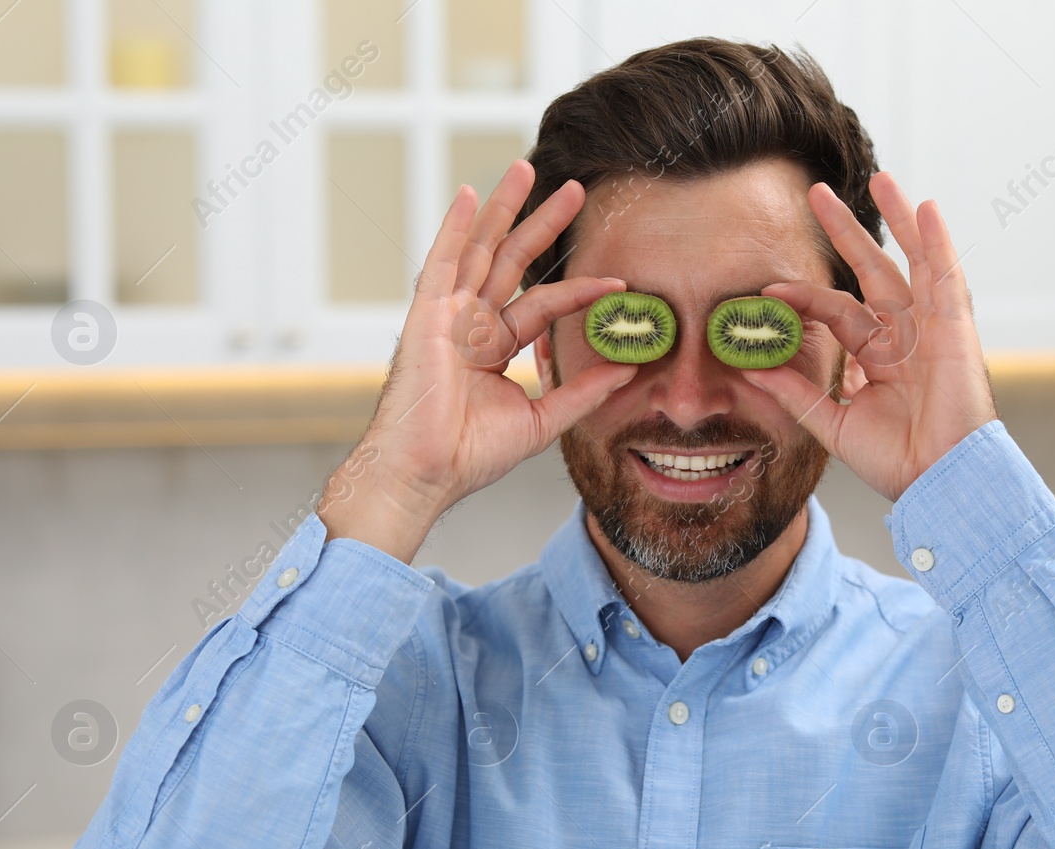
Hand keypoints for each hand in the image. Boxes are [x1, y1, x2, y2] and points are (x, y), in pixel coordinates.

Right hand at [318, 160, 638, 559]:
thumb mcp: (541, 421)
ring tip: (526, 168)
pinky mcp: (426, 317)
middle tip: (577, 189)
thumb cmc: (468, 456)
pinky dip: (455, 228)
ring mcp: (447, 316)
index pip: (544, 305)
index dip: (580, 290)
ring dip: (504, 209)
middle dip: (543, 223)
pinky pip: (442, 263)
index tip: (619, 281)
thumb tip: (628, 369)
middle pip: (511, 261)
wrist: (426, 474)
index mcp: (492, 348)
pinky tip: (471, 195)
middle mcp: (470, 325)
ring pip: (480, 250)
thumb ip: (581, 392)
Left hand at [740, 171, 997, 503]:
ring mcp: (931, 328)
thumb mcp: (834, 424)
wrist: (938, 480)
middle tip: (816, 192)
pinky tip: (925, 208)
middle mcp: (905, 335)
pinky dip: (937, 241)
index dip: (802, 297)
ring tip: (879, 178)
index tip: (767, 290)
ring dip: (896, 218)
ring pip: (912, 261)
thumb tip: (750, 368)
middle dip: (845, 231)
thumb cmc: (897, 462)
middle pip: (872, 270)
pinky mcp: (955, 329)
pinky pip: (946, 276)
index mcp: (878, 356)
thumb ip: (797, 393)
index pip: (835, 309)